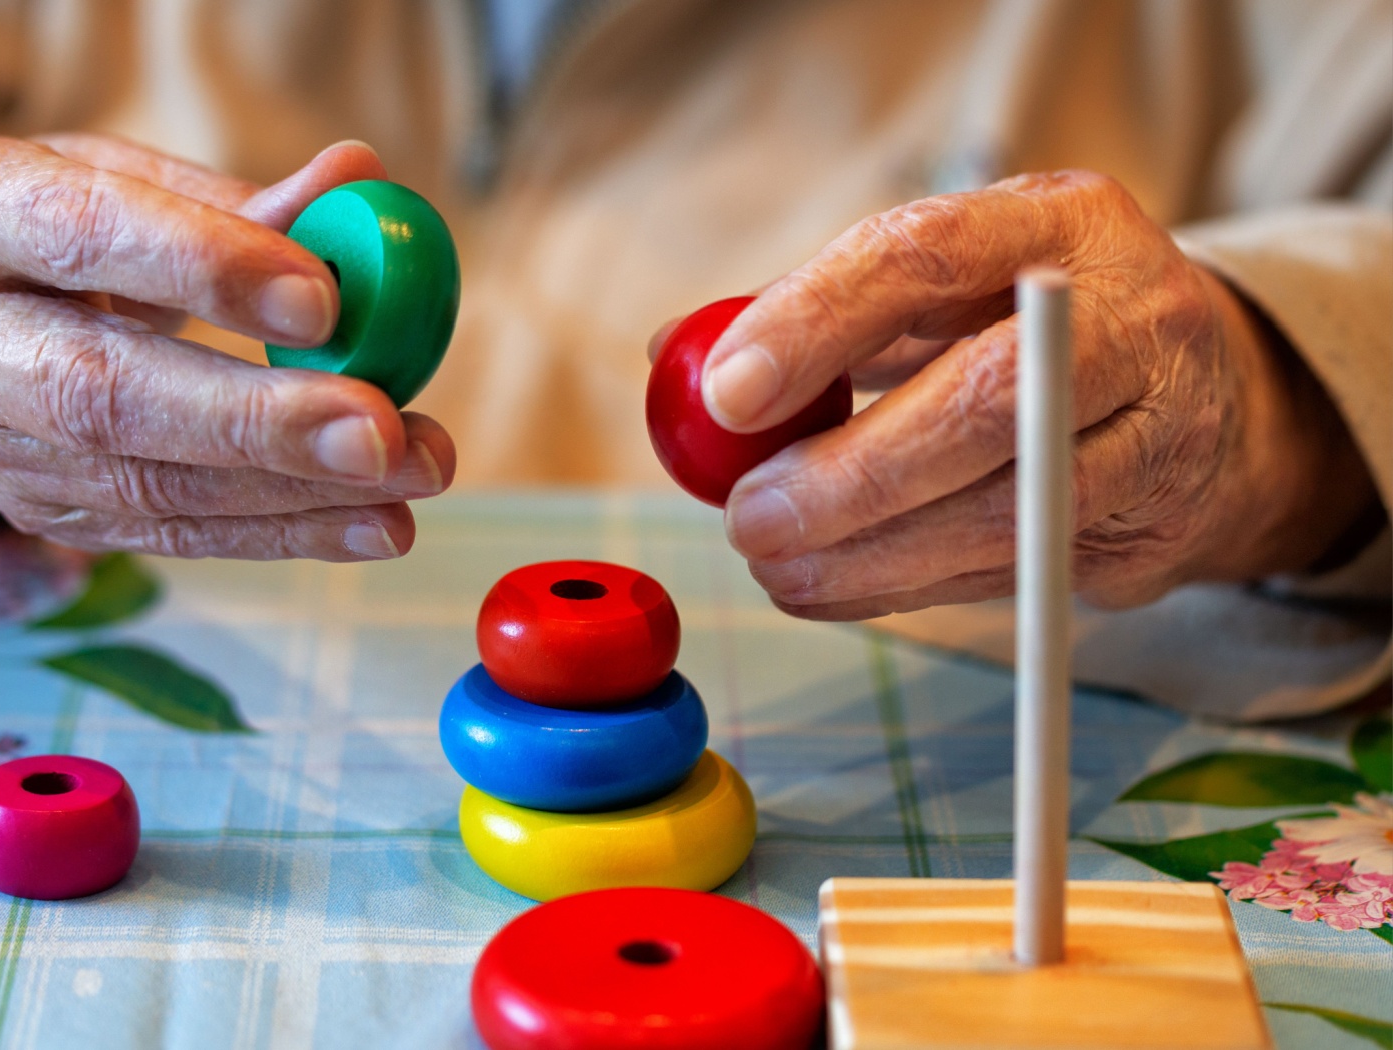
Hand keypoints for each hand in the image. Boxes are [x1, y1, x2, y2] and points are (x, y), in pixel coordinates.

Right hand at [0, 134, 453, 558]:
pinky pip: (170, 535)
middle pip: (104, 395)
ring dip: (295, 491)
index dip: (205, 267)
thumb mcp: (124, 181)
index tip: (326, 300)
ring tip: (412, 472)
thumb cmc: (53, 231)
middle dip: (257, 421)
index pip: (81, 236)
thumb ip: (238, 198)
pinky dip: (283, 532)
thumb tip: (362, 181)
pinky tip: (375, 522)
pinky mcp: (38, 514)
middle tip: (380, 431)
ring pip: (145, 485)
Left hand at [685, 171, 1376, 617]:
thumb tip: (674, 354)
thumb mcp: (941, 286)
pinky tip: (832, 588)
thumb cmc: (1022, 329)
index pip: (927, 254)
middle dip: (850, 474)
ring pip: (1010, 513)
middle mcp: (1131, 313)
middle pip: (986, 401)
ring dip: (871, 556)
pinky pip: (1019, 574)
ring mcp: (1163, 426)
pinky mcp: (1160, 527)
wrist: (1206, 397)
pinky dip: (910, 591)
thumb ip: (818, 311)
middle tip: (749, 518)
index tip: (727, 394)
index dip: (818, 322)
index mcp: (1056, 222)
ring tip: (775, 566)